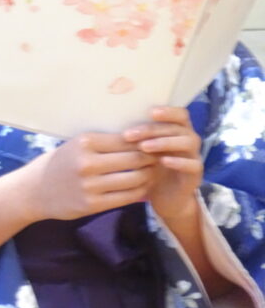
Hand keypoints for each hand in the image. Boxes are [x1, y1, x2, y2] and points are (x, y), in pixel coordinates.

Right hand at [23, 130, 156, 221]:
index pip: (127, 140)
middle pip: (134, 159)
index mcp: (84, 143)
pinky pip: (127, 197)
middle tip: (160, 159)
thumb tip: (142, 139)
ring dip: (149, 176)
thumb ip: (103, 144)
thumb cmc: (59, 164)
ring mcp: (90, 185)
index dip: (146, 142)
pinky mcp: (92, 204)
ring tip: (153, 173)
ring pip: (134, 179)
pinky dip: (140, 192)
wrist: (34, 190)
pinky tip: (143, 188)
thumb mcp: (76, 146)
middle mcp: (87, 163)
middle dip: (152, 159)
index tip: (155, 144)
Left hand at [124, 106, 202, 220]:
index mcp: (177, 130)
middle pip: (178, 127)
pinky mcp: (195, 175)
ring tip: (144, 147)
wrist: (165, 197)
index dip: (168, 111)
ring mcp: (193, 156)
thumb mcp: (142, 149)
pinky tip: (163, 161)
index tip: (149, 112)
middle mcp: (188, 140)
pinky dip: (179, 162)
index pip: (180, 114)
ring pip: (188, 143)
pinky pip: (193, 165)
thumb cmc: (150, 166)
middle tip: (130, 135)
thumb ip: (135, 135)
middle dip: (153, 129)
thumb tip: (112, 120)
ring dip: (164, 142)